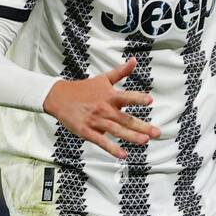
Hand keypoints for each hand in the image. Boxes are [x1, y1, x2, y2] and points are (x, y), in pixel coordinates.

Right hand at [43, 58, 158, 158]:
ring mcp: (96, 121)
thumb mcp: (103, 78)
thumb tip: (134, 61)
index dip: (138, 99)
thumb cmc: (83, 89)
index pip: (126, 97)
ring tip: (144, 141)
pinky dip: (112, 149)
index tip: (150, 100)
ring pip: (116, 130)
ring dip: (131, 136)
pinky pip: (101, 141)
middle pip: (126, 119)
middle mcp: (104, 109)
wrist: (58, 97)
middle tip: (157, 132)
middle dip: (142, 126)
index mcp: (109, 96)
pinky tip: (123, 155)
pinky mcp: (87, 132)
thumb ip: (121, 72)